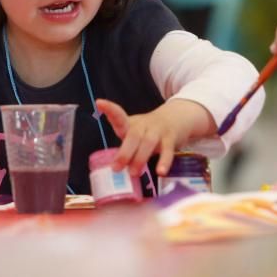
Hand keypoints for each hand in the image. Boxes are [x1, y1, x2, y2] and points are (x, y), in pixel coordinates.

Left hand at [95, 98, 212, 176]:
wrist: (176, 117)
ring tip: (133, 173)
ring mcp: (158, 131)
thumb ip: (126, 148)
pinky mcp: (171, 139)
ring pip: (148, 142)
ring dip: (140, 158)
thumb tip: (116, 169)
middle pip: (133, 135)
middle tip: (116, 168)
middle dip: (124, 152)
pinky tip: (161, 172)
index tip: (99, 103)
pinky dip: (164, 161)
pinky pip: (168, 151)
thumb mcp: (136, 132)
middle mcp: (144, 125)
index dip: (110, 109)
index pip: (119, 115)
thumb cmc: (150, 130)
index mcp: (132, 123)